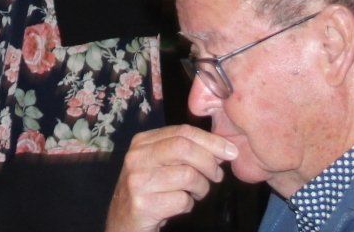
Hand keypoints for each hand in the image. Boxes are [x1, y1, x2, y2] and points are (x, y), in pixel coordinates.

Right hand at [105, 126, 238, 231]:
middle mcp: (137, 157)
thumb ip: (182, 152)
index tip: (231, 151)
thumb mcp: (158, 164)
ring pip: (188, 175)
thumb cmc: (147, 192)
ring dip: (201, 187)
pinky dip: (189, 205)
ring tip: (196, 193)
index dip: (211, 140)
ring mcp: (138, 181)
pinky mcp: (143, 205)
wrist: (122, 223)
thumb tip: (220, 148)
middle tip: (217, 176)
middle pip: (185, 148)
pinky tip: (180, 206)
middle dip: (209, 162)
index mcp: (142, 142)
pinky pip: (182, 201)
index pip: (182, 131)